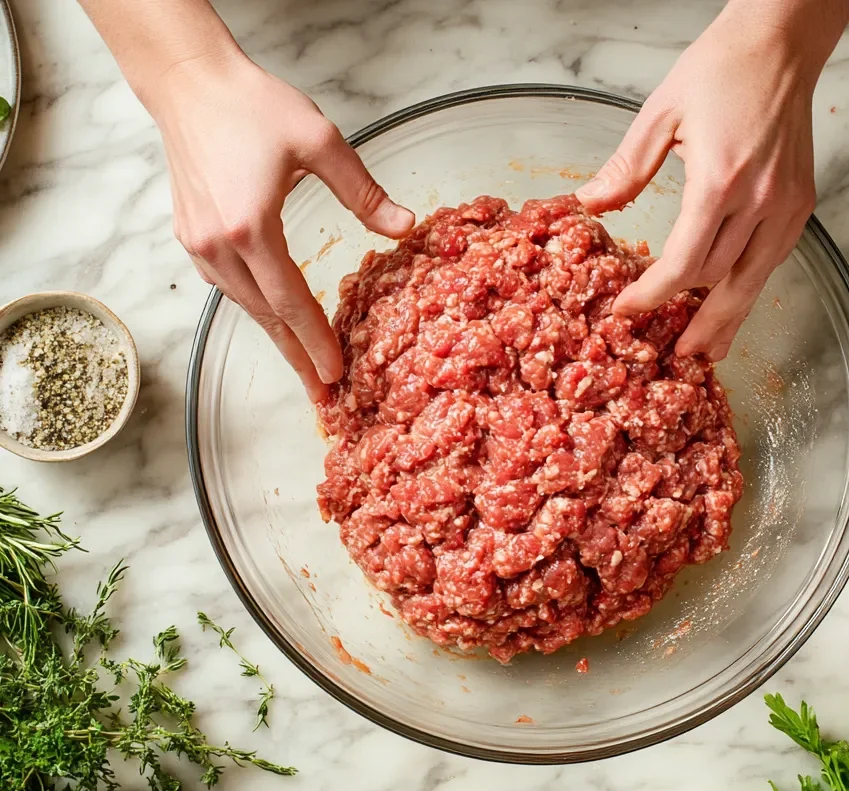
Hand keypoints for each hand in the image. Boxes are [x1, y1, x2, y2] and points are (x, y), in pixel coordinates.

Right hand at [151, 56, 413, 399]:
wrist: (189, 82)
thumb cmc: (251, 105)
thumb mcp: (320, 141)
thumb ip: (364, 192)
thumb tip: (405, 227)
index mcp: (252, 227)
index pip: (291, 303)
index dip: (316, 342)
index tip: (335, 375)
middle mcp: (219, 245)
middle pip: (265, 318)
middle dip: (296, 359)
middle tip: (321, 396)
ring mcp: (198, 244)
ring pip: (244, 306)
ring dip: (275, 337)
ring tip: (302, 366)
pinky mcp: (190, 236)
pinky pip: (227, 287)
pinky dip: (254, 308)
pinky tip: (272, 318)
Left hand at [577, 8, 819, 360]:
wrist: (781, 43)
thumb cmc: (721, 69)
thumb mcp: (659, 114)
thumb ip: (625, 170)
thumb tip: (590, 205)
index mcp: (720, 180)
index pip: (684, 264)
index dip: (653, 296)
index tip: (627, 311)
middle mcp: (761, 201)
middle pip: (722, 284)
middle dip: (695, 323)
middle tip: (675, 356)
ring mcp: (787, 206)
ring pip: (754, 282)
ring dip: (729, 318)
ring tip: (709, 349)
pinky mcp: (801, 204)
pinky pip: (772, 260)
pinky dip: (750, 286)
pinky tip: (734, 303)